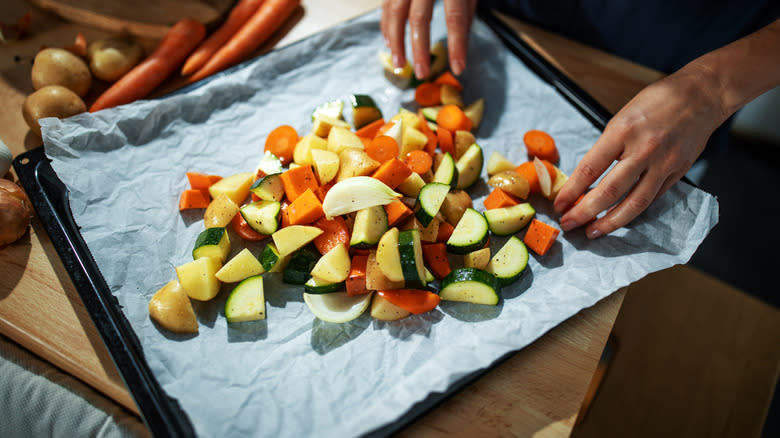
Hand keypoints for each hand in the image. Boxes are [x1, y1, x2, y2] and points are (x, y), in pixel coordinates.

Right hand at [380, 0, 476, 77]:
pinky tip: (390, 45)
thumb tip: (460, 46)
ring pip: (395, 12)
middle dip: (420, 49)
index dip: (457, 44)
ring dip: (396, 42)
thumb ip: (465, 12)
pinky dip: (386, 27)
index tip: (458, 68)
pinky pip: (386, 6)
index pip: (455, 17)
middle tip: (422, 73)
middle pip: (419, 17)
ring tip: (400, 66)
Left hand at [553, 65, 727, 237]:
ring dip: (610, 222)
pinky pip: (652, 198)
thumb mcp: (622, 117)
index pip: (589, 169)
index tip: (559, 204)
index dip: (571, 191)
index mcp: (622, 131)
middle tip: (569, 224)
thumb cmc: (657, 101)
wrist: (701, 95)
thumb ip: (607, 147)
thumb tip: (588, 178)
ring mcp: (664, 163)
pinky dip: (633, 211)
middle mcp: (643, 149)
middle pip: (609, 191)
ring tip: (593, 232)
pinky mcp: (678, 172)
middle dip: (584, 212)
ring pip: (634, 203)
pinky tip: (619, 219)